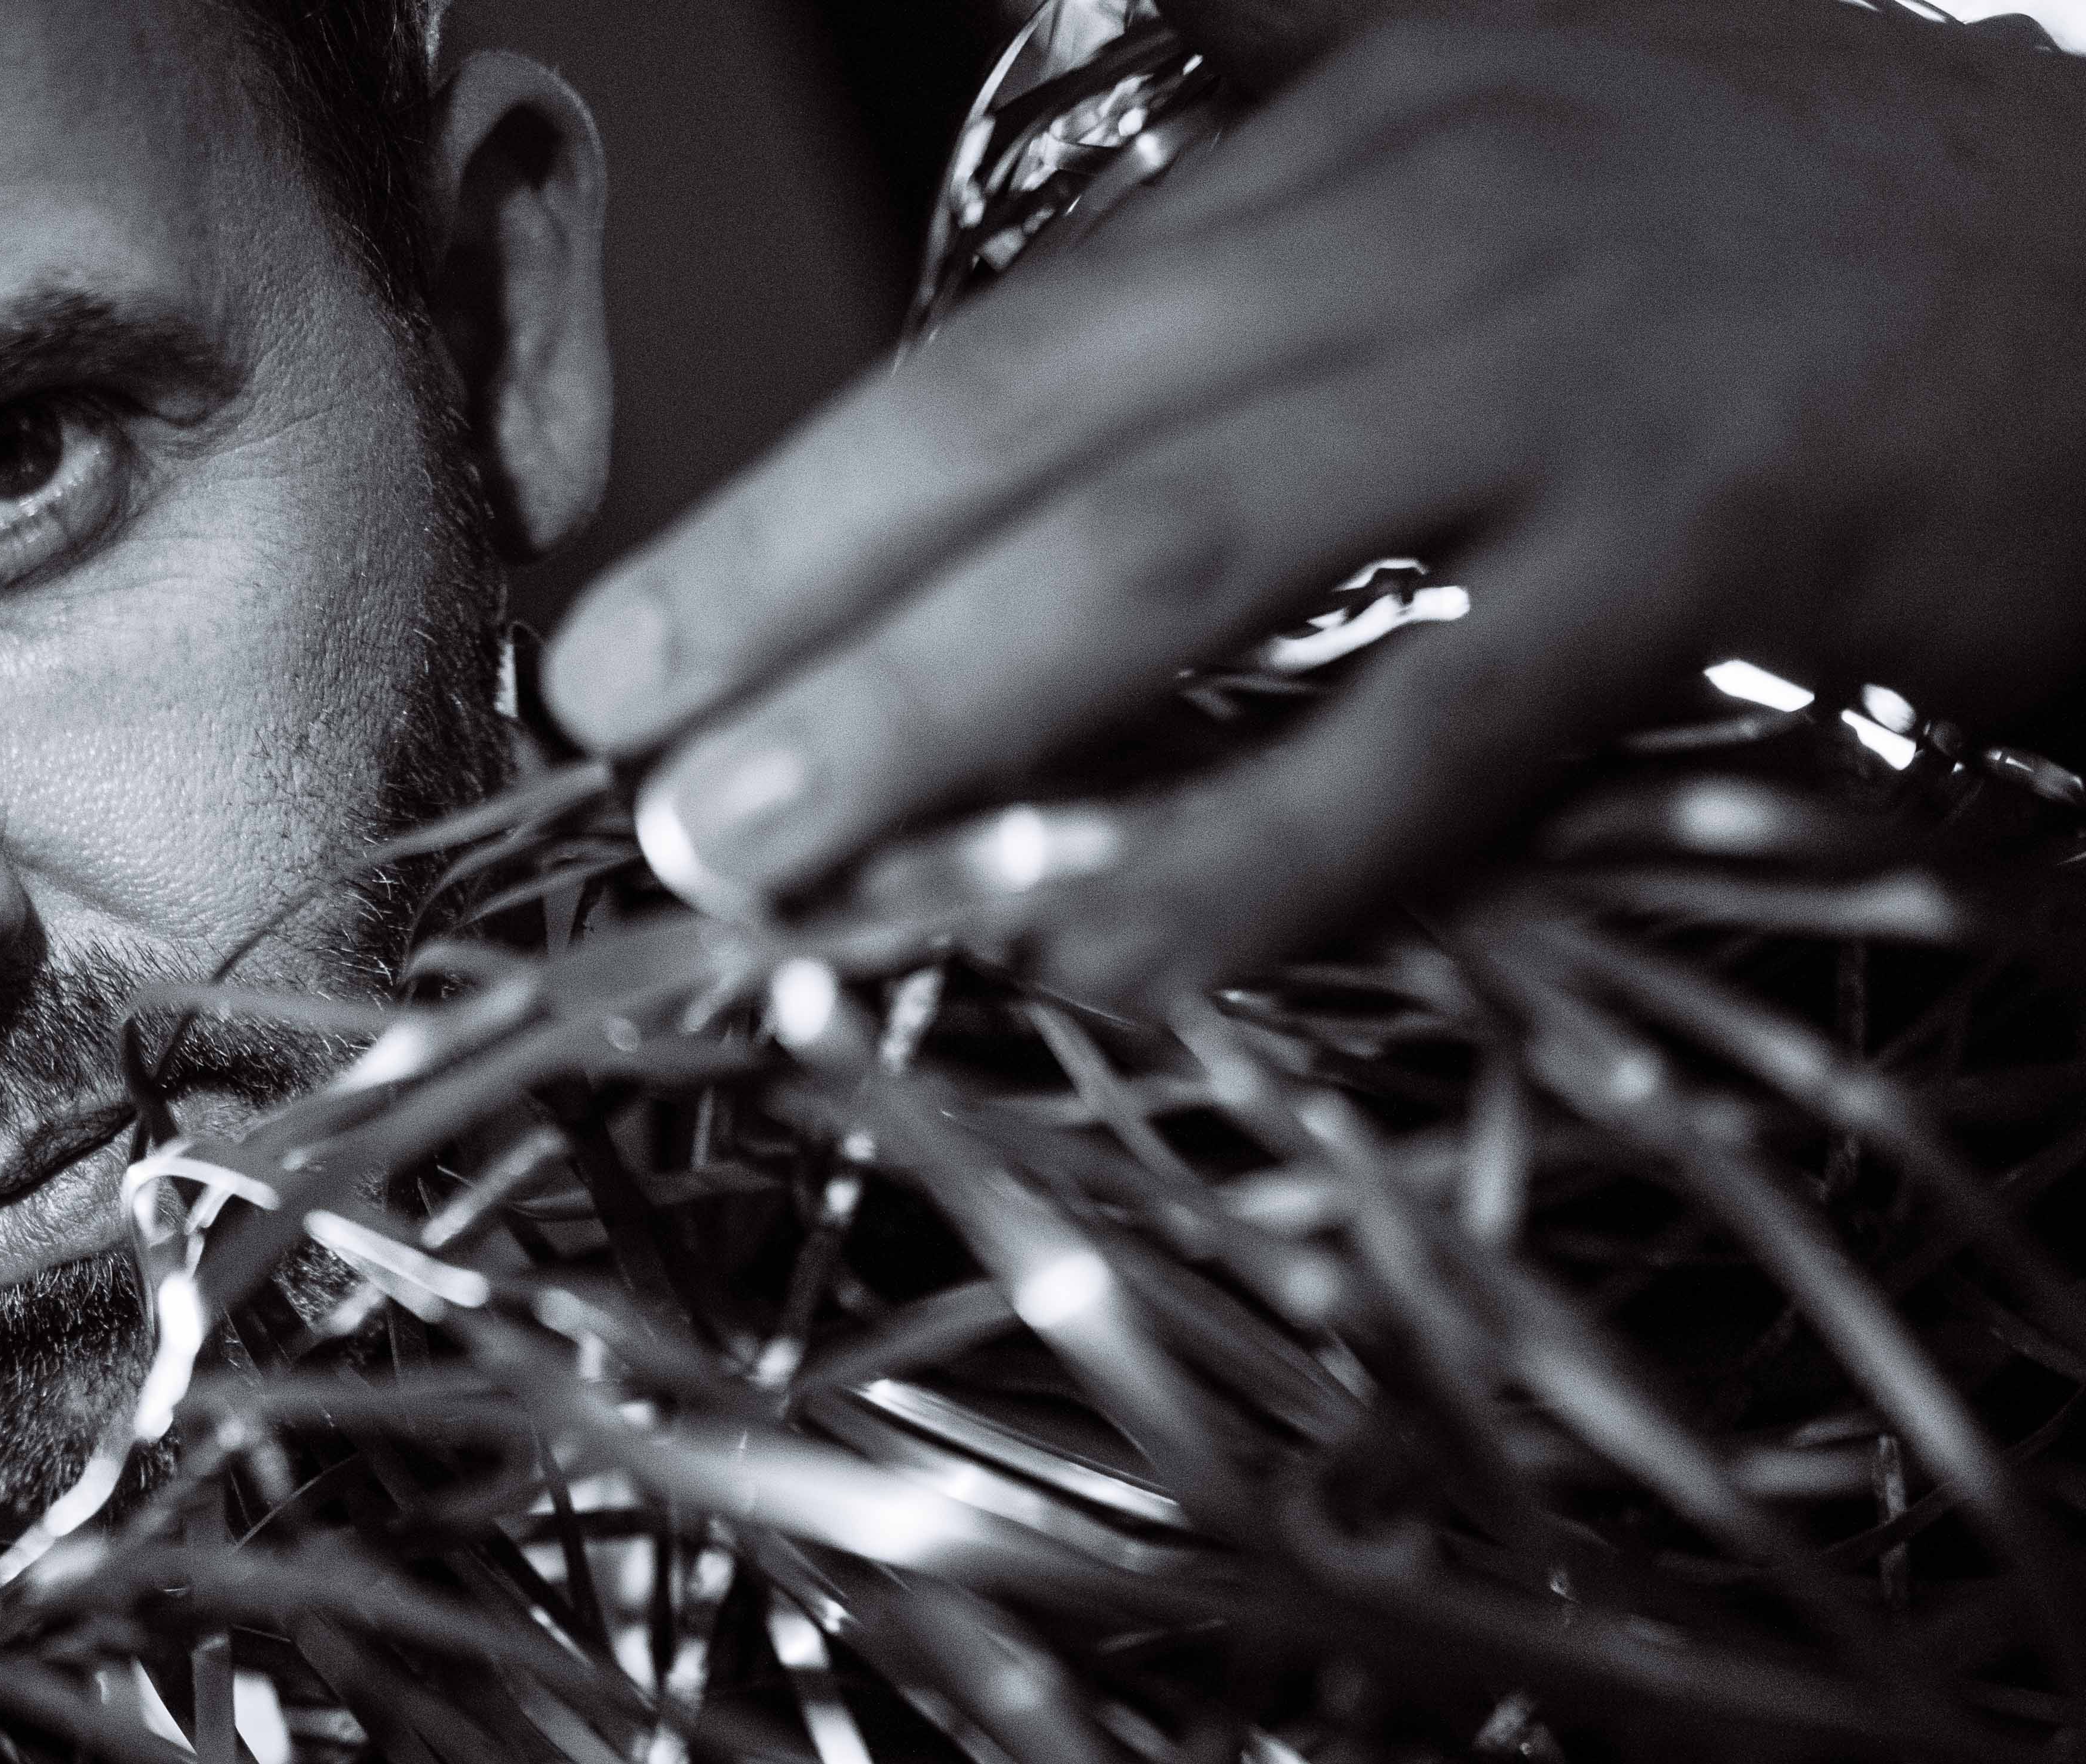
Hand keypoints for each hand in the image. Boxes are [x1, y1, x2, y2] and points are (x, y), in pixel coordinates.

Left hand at [544, 0, 2085, 990]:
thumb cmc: (1826, 259)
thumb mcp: (1546, 146)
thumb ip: (1310, 177)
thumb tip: (1101, 241)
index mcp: (1383, 128)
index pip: (1033, 324)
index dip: (816, 489)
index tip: (640, 631)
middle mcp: (1445, 221)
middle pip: (1048, 418)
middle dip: (806, 590)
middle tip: (623, 748)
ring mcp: (1575, 382)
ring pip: (1184, 557)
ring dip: (941, 718)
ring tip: (759, 855)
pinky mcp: (1709, 541)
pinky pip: (1431, 728)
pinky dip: (1254, 852)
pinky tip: (1095, 949)